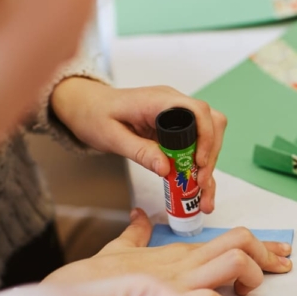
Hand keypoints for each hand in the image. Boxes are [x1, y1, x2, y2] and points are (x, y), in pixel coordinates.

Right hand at [45, 210, 292, 295]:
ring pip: (229, 275)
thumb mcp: (109, 258)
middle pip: (240, 249)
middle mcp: (178, 272)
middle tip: (274, 275)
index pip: (231, 240)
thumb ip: (131, 239)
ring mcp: (172, 292)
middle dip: (264, 263)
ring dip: (241, 291)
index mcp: (174, 259)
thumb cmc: (76, 293)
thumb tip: (139, 218)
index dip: (263, 248)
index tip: (283, 258)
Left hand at [51, 79, 225, 211]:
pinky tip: (197, 188)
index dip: (206, 137)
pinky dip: (198, 166)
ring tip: (204, 195)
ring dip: (208, 164)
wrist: (85, 106)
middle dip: (211, 155)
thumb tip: (166, 169)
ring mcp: (175, 116)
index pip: (197, 111)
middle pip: (211, 124)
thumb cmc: (94, 115)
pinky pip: (194, 144)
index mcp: (159, 100)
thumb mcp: (111, 137)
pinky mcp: (174, 129)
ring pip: (208, 135)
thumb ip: (139, 151)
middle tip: (201, 183)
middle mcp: (173, 104)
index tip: (200, 163)